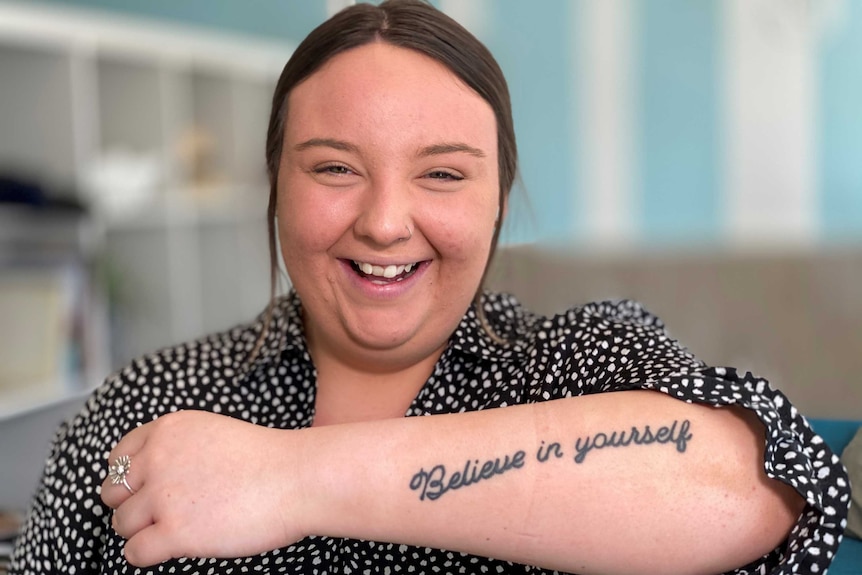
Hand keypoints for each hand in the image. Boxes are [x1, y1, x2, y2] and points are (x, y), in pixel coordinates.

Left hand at [100, 410, 308, 565]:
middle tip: (158, 514)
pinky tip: (168, 549)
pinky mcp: (174, 532)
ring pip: (121, 523)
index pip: (119, 456)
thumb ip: (179, 448)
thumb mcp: (214, 434)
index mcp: (169, 429)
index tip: (145, 490)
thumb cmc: (270, 460)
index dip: (130, 478)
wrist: (298, 478)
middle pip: (113, 491)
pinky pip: (134, 552)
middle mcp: (158, 458)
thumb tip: (153, 478)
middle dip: (131, 505)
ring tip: (172, 531)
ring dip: (140, 531)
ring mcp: (164, 496)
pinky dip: (146, 555)